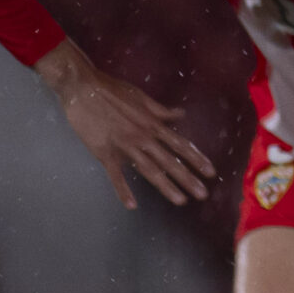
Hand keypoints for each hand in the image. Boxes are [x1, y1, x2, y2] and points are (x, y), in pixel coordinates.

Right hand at [34, 39, 215, 207]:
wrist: (82, 88)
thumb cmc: (112, 90)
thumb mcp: (142, 98)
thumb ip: (161, 111)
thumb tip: (181, 115)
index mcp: (153, 124)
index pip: (180, 145)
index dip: (196, 159)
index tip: (211, 172)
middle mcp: (143, 137)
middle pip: (169, 161)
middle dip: (188, 178)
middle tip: (203, 194)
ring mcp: (124, 146)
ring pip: (149, 170)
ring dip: (166, 186)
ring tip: (181, 200)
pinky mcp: (104, 152)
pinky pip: (115, 175)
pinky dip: (123, 190)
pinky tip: (132, 205)